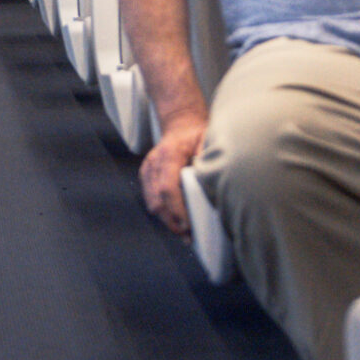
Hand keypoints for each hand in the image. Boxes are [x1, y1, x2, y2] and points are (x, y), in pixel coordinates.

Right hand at [139, 117, 205, 236]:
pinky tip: (176, 220)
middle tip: (188, 236)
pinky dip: (163, 212)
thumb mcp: (207, 140)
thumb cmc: (195, 134)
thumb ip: (208, 160)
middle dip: (172, 221)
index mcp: (169, 154)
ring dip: (167, 220)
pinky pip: (151, 199)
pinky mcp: (145, 176)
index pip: (168, 188)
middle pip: (157, 200)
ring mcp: (147, 170)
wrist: (180, 124)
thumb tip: (214, 182)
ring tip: (183, 232)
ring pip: (152, 203)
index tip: (188, 224)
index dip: (177, 209)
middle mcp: (154, 163)